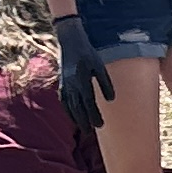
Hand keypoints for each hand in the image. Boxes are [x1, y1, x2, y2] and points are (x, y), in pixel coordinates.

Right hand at [54, 15, 113, 133]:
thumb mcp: (99, 65)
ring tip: (83, 129)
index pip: (88, 102)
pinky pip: (64, 100)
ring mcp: (64, 83)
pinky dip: (68, 110)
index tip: (100, 125)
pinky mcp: (62, 82)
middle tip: (91, 132)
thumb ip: (105, 83)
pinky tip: (72, 116)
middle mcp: (71, 84)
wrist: (69, 40)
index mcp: (81, 79)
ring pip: (70, 105)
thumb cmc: (87, 51)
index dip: (94, 115)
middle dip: (84, 121)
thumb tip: (110, 100)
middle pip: (78, 108)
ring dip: (76, 118)